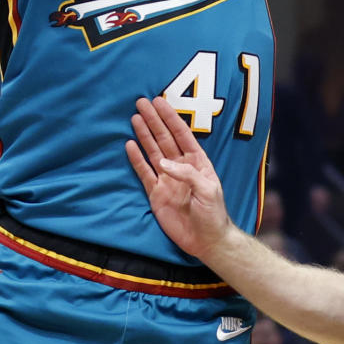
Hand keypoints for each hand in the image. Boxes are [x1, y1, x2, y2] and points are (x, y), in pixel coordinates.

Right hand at [127, 96, 230, 260]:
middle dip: (154, 121)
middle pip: (164, 139)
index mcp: (197, 162)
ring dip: (144, 135)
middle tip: (141, 102)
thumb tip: (163, 163)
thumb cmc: (213, 213)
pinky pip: (144, 173)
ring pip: (152, 152)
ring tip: (134, 118)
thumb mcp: (207, 190)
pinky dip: (136, 159)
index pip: (181, 135)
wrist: (205, 240)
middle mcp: (180, 167)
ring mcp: (167, 179)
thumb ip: (188, 174)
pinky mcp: (156, 193)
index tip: (159, 102)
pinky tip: (129, 145)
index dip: (170, 118)